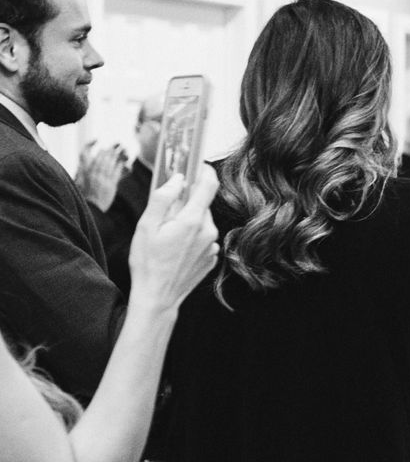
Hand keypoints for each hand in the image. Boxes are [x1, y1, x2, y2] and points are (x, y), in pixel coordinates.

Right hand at [77, 141, 125, 210]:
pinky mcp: (111, 184)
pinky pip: (116, 172)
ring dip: (116, 155)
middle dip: (108, 149)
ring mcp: (102, 178)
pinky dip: (120, 165)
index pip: (84, 153)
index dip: (90, 145)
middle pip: (101, 157)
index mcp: (82, 171)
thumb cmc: (83, 196)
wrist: (90, 208)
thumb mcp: (78, 181)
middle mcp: (92, 173)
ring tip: (121, 149)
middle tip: (114, 143)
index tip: (96, 140)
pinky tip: (123, 162)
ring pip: (110, 163)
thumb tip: (83, 163)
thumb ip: (82, 171)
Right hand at [127, 163, 218, 312]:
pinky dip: (191, 237)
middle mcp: (208, 231)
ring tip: (166, 237)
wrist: (158, 296)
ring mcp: (212, 245)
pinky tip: (175, 249)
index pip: (209, 185)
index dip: (204, 171)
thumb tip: (178, 178)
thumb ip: (162, 198)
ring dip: (187, 221)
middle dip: (185, 202)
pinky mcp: (211, 257)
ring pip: (202, 221)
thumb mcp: (146, 226)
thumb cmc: (147, 262)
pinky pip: (203, 238)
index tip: (196, 165)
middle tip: (164, 214)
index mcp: (193, 220)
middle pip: (201, 204)